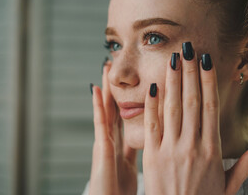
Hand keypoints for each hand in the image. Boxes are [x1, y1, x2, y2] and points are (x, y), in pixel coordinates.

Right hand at [89, 61, 137, 194]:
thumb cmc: (121, 191)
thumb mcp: (133, 165)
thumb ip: (138, 149)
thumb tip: (152, 138)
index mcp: (122, 143)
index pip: (125, 115)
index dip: (126, 97)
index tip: (130, 78)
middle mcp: (112, 139)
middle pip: (114, 106)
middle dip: (115, 86)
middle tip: (114, 65)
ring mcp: (105, 142)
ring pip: (106, 109)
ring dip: (106, 88)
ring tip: (104, 67)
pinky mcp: (101, 148)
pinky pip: (99, 123)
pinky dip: (97, 106)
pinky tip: (96, 89)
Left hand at [142, 46, 247, 194]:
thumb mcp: (230, 185)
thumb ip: (246, 163)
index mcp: (212, 151)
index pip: (211, 107)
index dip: (208, 82)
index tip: (206, 61)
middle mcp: (192, 146)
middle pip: (192, 102)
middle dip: (189, 73)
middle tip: (188, 49)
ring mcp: (170, 150)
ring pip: (172, 109)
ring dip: (172, 81)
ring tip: (172, 59)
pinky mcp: (152, 156)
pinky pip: (152, 125)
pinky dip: (152, 104)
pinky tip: (153, 86)